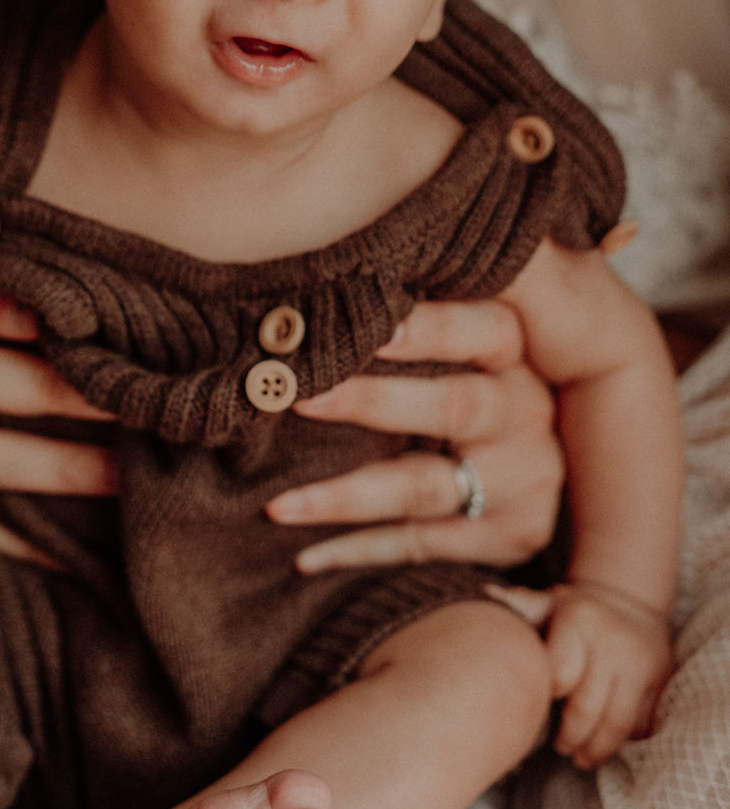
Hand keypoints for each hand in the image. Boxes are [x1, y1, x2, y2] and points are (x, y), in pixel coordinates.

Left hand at [265, 298, 563, 571]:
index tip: (366, 324)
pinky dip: (360, 550)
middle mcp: (527, 414)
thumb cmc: (462, 376)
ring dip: (344, 496)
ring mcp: (524, 480)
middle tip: (297, 398)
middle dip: (371, 402)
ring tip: (276, 506)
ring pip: (424, 487)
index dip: (430, 328)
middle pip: (455, 406)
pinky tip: (304, 558)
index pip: (484, 330)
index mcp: (516, 354)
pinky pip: (424, 545)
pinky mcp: (509, 536)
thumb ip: (425, 298)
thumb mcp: (465, 336)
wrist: (532, 466)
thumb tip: (353, 249)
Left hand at [491, 580, 673, 766]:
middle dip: (570, 737)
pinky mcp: (660, 680)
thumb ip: (518, 605)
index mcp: (579, 620)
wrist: (629, 602)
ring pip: (617, 722)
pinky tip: (605, 745)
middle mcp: (613, 642)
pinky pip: (641, 722)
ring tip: (581, 758)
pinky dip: (623, 740)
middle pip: (587, 707)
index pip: (559, 674)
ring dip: (597, 749)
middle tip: (559, 748)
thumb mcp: (546, 602)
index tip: (534, 708)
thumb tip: (484, 594)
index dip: (545, 697)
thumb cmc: (573, 611)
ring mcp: (640, 662)